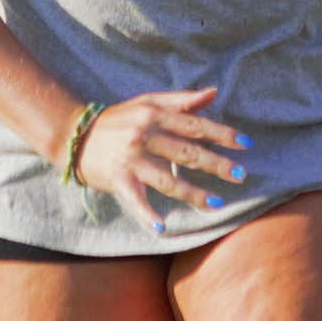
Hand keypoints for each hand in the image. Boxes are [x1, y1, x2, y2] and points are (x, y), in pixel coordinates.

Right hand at [74, 87, 251, 234]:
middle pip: (186, 152)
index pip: (194, 125)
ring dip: (193, 193)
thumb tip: (213, 92)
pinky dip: (147, 215)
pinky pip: (136, 200)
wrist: (76, 135)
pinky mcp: (118, 180)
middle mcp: (144, 136)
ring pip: (168, 179)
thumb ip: (181, 100)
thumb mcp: (147, 102)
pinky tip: (163, 228)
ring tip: (216, 203)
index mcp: (154, 115)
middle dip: (215, 164)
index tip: (245, 144)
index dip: (222, 134)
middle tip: (240, 175)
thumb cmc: (119, 118)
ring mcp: (131, 159)